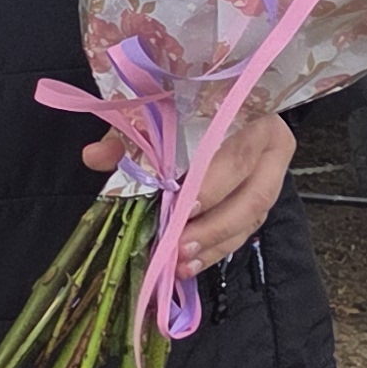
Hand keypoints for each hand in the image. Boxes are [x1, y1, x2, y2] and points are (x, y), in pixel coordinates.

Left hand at [88, 106, 297, 273]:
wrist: (220, 101)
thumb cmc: (188, 104)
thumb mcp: (160, 112)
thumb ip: (131, 133)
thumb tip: (95, 156)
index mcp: (257, 121)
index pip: (240, 156)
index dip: (214, 185)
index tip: (184, 207)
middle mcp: (271, 153)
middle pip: (253, 198)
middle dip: (213, 226)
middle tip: (179, 245)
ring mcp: (270, 181)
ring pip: (250, 221)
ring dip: (213, 245)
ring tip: (181, 263)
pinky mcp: (259, 204)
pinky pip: (243, 234)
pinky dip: (214, 251)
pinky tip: (190, 266)